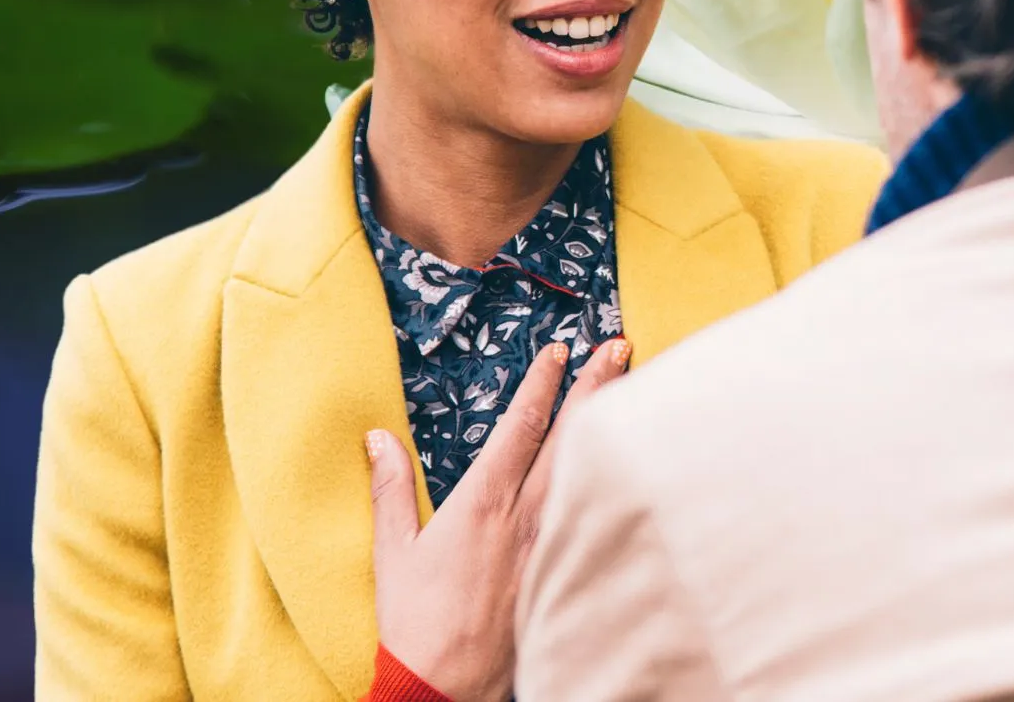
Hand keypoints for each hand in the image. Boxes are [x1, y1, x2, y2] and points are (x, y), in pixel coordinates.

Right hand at [366, 336, 630, 701]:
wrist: (445, 685)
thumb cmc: (415, 621)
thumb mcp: (392, 550)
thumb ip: (390, 488)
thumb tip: (377, 437)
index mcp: (482, 501)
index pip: (520, 425)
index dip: (542, 382)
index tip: (559, 348)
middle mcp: (525, 515)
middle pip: (570, 436)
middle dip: (596, 385)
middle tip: (618, 344)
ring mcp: (552, 543)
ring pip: (592, 469)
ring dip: (612, 423)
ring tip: (635, 385)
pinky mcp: (565, 571)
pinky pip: (598, 515)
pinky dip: (617, 481)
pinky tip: (636, 464)